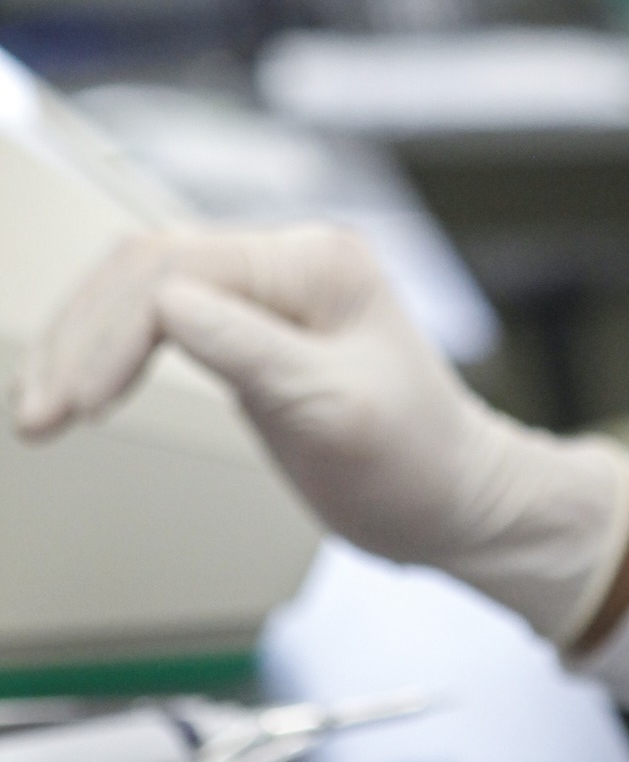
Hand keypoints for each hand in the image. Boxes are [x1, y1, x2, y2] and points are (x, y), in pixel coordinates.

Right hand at [12, 225, 628, 646]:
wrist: (455, 500)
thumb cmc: (415, 466)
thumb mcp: (334, 414)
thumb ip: (251, 352)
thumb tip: (169, 307)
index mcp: (316, 263)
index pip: (175, 273)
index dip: (110, 338)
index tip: (76, 408)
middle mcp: (290, 260)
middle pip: (145, 267)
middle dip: (80, 336)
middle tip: (39, 415)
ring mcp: (268, 291)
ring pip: (140, 287)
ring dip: (84, 341)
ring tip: (45, 410)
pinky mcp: (251, 328)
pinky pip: (158, 318)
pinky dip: (110, 351)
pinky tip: (85, 391)